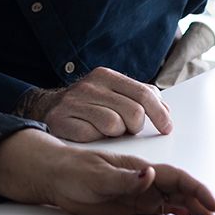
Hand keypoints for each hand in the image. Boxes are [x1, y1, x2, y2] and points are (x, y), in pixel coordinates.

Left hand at [0, 128, 214, 214]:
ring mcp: (139, 193)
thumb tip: (150, 175)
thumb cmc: (74, 169)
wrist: (55, 176)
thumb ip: (126, 178)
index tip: (212, 203)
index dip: (197, 190)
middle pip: (181, 192)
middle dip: (201, 203)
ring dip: (192, 211)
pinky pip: (159, 212)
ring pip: (173, 203)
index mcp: (140, 168)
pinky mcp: (131, 206)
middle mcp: (144, 181)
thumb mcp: (98, 175)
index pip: (177, 178)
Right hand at [21, 68, 172, 141]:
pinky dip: (96, 139)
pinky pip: (92, 135)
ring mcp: (74, 102)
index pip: (143, 93)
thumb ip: (139, 97)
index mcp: (106, 76)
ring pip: (114, 126)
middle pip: (133, 112)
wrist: (47, 108)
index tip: (167, 128)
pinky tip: (91, 134)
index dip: (159, 114)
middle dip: (135, 127)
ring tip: (106, 131)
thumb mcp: (112, 93)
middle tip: (126, 129)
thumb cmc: (88, 105)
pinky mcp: (62, 119)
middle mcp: (90, 85)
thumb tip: (166, 110)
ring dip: (115, 135)